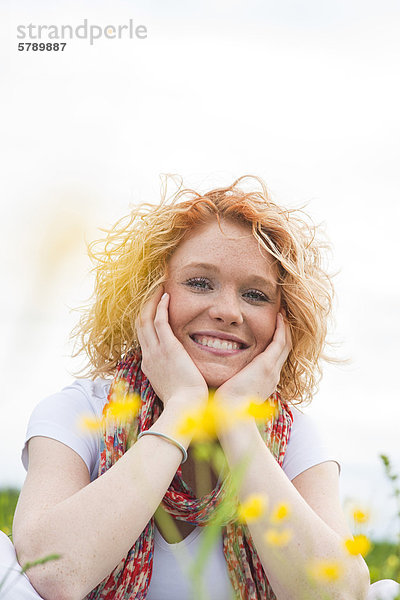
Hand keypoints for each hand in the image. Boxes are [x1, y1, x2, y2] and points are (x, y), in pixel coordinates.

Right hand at [135, 287, 207, 406]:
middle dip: (145, 305)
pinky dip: (160, 306)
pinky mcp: (168, 348)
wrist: (185, 409)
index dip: (147, 321)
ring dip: (151, 300)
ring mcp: (155, 351)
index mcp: (149, 365)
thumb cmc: (185, 402)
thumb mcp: (173, 387)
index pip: (144, 338)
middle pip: (140, 324)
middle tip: (153, 290)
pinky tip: (166, 295)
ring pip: (145, 319)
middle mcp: (148, 356)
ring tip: (158, 286)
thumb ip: (174, 376)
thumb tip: (181, 373)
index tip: (154, 309)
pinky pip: (159, 321)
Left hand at [214, 312, 291, 407]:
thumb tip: (219, 380)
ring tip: (282, 314)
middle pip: (284, 350)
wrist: (230, 416)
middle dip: (284, 334)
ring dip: (285, 328)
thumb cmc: (225, 408)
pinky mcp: (266, 365)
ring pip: (285, 344)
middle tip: (282, 318)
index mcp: (264, 383)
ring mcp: (272, 370)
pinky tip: (279, 317)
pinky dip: (282, 329)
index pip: (274, 360)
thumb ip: (230, 384)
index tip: (273, 332)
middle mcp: (272, 376)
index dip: (276, 344)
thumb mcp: (231, 393)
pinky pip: (280, 341)